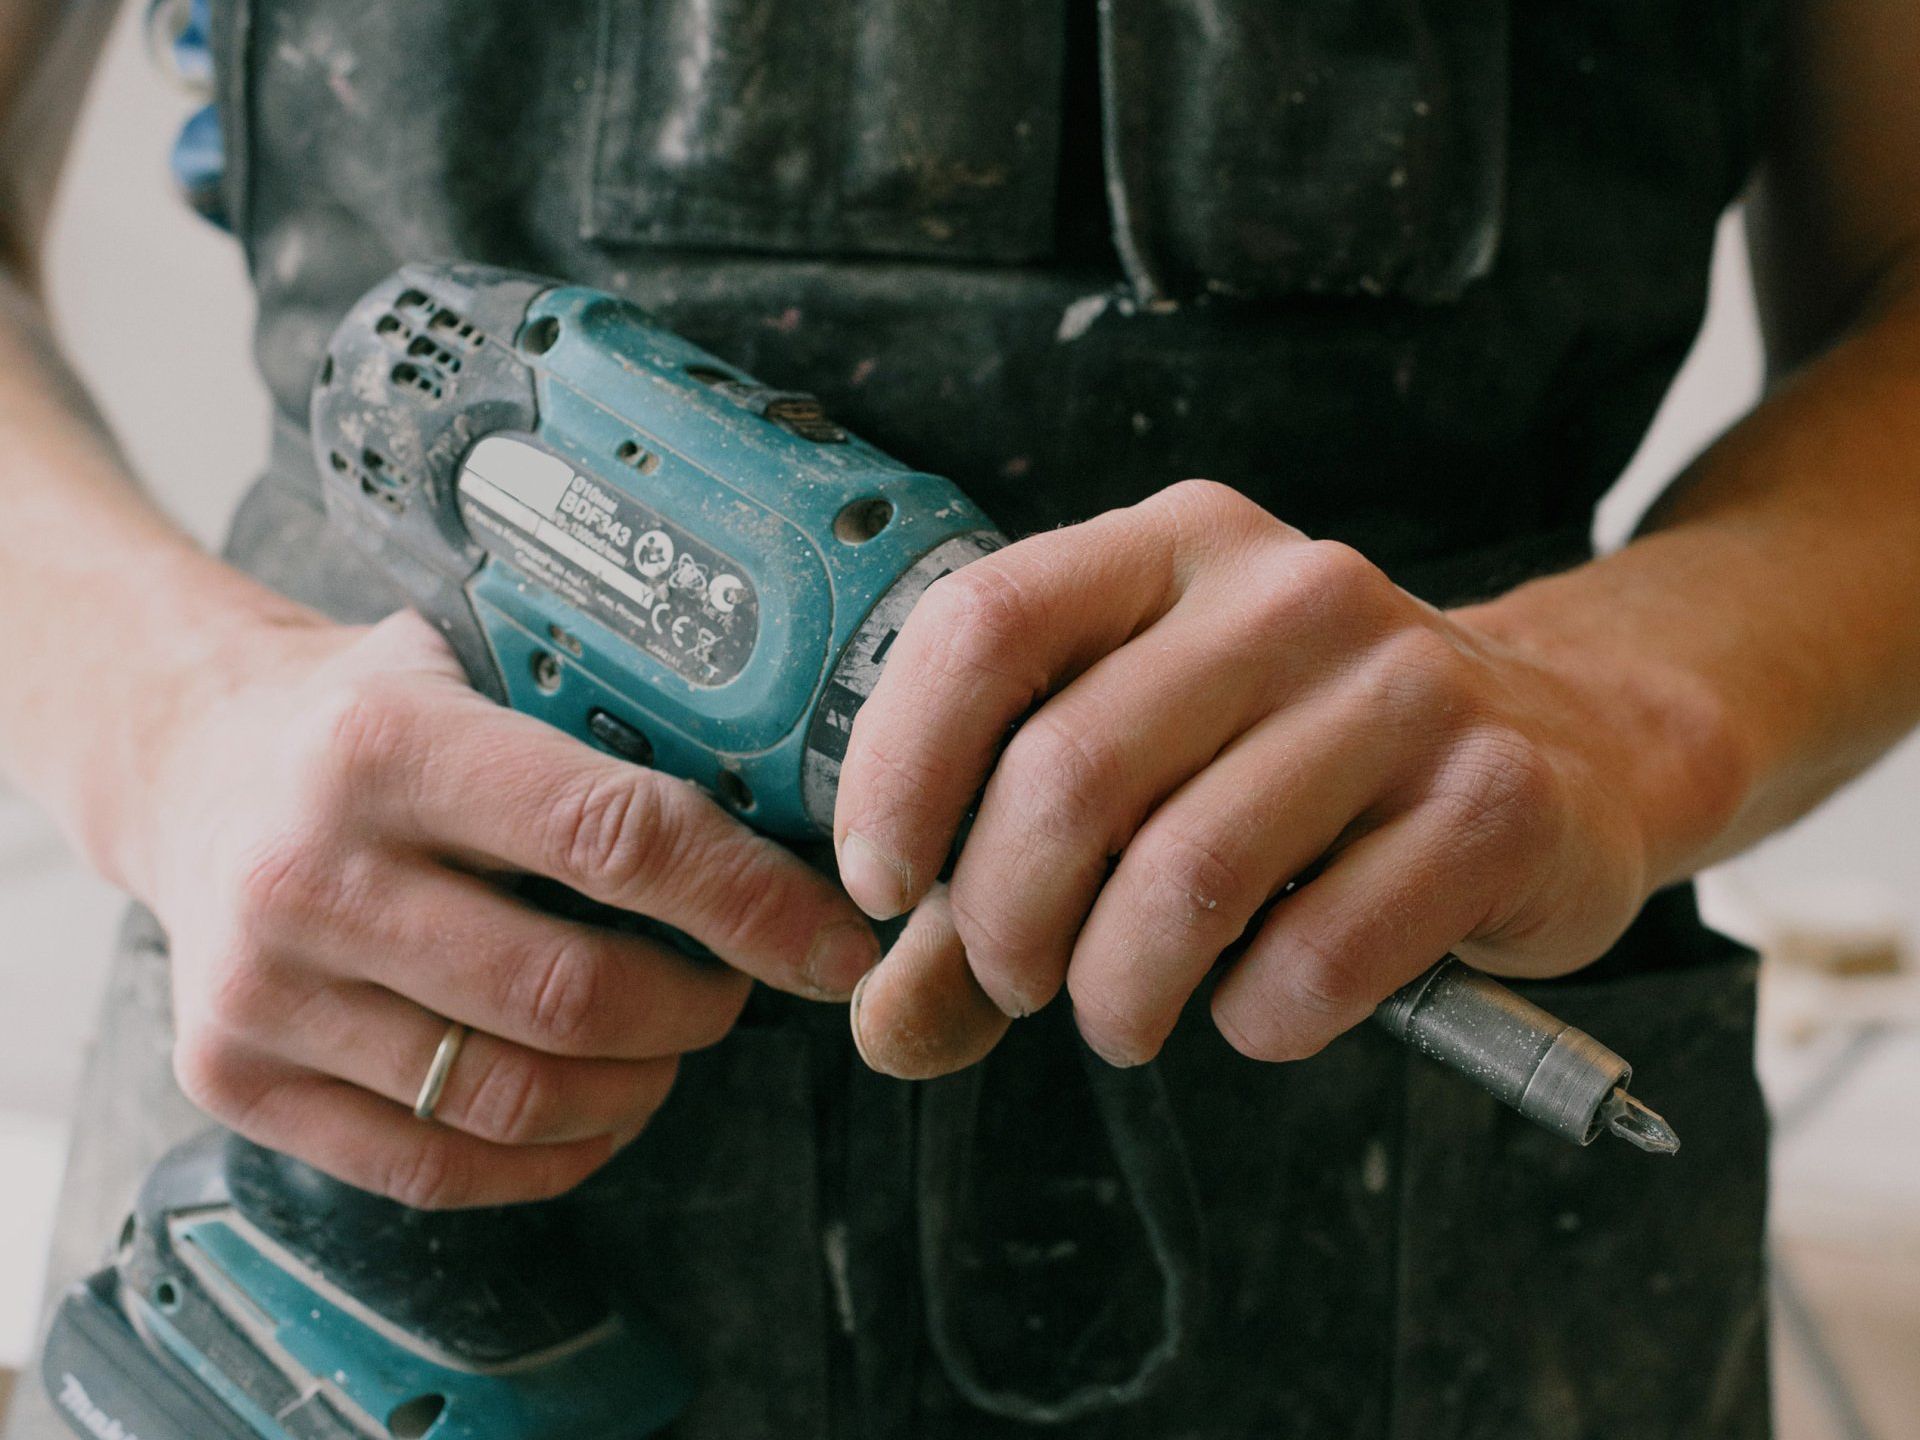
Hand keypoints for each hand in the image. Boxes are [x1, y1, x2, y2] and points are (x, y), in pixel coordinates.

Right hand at [117, 611, 877, 1208]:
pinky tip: (597, 1104)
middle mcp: (308, 872)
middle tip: (746, 985)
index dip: (749, 902)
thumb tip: (803, 804)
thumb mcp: (471, 664)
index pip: (613, 837)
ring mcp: (260, 991)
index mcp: (386, 744)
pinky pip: (437, 1168)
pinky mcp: (232, 1079)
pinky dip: (553, 1155)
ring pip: (515, 1097)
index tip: (832, 940)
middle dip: (704, 1005)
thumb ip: (606, 721)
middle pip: (573, 994)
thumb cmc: (370, 719)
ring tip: (672, 1040)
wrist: (189, 769)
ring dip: (639, 1085)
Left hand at [836, 481, 1727, 1076]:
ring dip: (1119, 993)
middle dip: (1004, 925)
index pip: (984, 625)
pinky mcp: (1492, 798)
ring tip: (1125, 1014)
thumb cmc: (1310, 771)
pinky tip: (1261, 1006)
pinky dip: (1257, 1020)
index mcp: (1173, 547)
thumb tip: (888, 1024)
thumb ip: (999, 889)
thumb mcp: (1146, 778)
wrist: (1566, 756)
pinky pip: (1316, 957)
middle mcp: (1288, 590)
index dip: (898, 770)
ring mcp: (1405, 686)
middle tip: (1018, 984)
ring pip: (1187, 877)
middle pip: (1069, 772)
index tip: (885, 886)